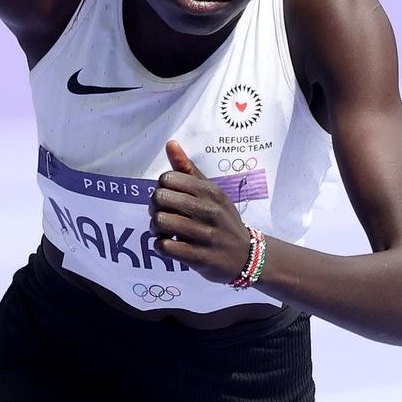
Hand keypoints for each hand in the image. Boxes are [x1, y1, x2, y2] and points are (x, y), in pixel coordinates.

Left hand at [150, 140, 250, 283]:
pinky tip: (169, 244)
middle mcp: (209, 211)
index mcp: (211, 191)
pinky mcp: (199, 258)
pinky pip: (164, 246)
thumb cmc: (223, 220)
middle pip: (160, 198)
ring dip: (155, 227)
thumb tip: (170, 143)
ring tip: (164, 230)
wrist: (246, 255)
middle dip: (155, 207)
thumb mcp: (212, 192)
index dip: (161, 188)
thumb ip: (188, 169)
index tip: (168, 198)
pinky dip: (160, 245)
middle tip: (163, 214)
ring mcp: (205, 235)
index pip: (168, 178)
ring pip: (160, 221)